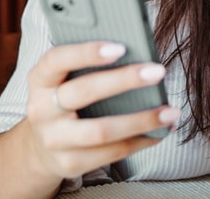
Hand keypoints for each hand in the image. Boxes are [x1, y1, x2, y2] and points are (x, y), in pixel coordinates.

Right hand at [21, 41, 178, 180]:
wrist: (40, 147)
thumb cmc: (63, 99)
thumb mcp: (63, 79)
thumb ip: (86, 65)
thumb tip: (136, 52)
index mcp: (40, 80)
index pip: (57, 60)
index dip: (86, 52)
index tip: (120, 47)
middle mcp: (41, 110)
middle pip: (84, 92)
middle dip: (125, 80)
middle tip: (158, 71)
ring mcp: (54, 140)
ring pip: (101, 130)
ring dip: (141, 120)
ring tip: (170, 111)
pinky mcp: (70, 163)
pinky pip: (111, 153)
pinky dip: (140, 141)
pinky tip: (158, 132)